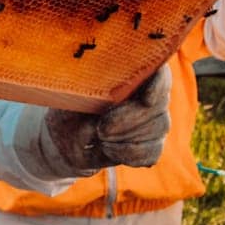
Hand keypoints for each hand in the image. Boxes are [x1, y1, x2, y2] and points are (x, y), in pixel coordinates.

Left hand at [38, 64, 172, 174]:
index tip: (146, 100)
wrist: (65, 137)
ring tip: (99, 137)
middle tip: (102, 128)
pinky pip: (151, 153)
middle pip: (158, 106)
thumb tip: (106, 99)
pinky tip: (107, 148)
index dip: (158, 85)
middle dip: (130, 120)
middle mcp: (151, 92)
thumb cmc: (68, 106)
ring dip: (126, 138)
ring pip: (157, 129)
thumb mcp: (71, 94)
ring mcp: (156, 119)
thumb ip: (90, 90)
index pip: (159, 72)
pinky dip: (128, 153)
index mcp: (134, 70)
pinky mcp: (152, 144)